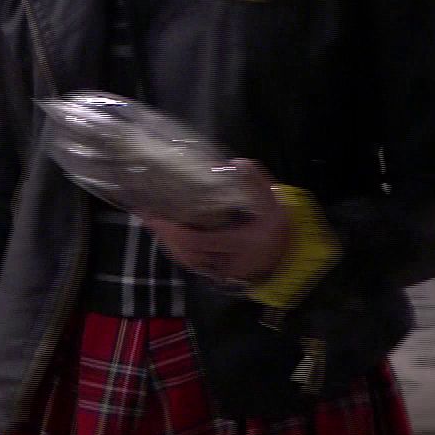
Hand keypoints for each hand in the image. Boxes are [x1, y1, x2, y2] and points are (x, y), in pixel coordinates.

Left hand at [142, 159, 288, 286]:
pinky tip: (165, 232)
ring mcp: (221, 270)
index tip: (158, 216)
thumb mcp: (276, 202)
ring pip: (186, 259)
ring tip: (150, 218)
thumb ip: (257, 182)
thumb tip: (235, 162)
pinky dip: (176, 247)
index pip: (200, 243)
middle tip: (145, 213)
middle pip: (186, 253)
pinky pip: (191, 262)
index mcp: (240, 243)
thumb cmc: (279, 228)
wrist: (289, 259)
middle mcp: (227, 261)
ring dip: (167, 241)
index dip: (176, 232)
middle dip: (164, 235)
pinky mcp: (217, 272)